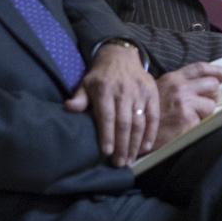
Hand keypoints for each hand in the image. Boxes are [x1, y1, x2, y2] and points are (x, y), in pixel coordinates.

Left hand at [66, 41, 158, 166]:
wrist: (121, 56)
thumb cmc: (100, 76)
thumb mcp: (86, 84)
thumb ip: (79, 98)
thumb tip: (68, 108)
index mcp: (105, 89)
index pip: (107, 116)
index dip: (107, 135)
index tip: (106, 152)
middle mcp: (124, 91)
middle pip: (124, 123)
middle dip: (122, 146)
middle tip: (119, 163)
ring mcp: (140, 92)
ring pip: (139, 122)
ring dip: (135, 144)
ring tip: (130, 160)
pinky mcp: (152, 93)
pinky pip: (153, 116)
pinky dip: (151, 133)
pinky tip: (146, 147)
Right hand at [152, 62, 221, 147]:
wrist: (137, 133)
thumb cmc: (151, 113)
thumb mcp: (162, 90)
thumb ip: (181, 84)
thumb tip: (207, 83)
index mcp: (173, 79)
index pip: (200, 68)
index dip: (218, 70)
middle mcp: (179, 88)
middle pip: (212, 85)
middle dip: (213, 95)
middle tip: (205, 103)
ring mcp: (184, 103)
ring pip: (211, 104)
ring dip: (206, 112)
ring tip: (191, 117)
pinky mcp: (187, 119)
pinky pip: (205, 120)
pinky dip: (199, 124)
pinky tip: (185, 126)